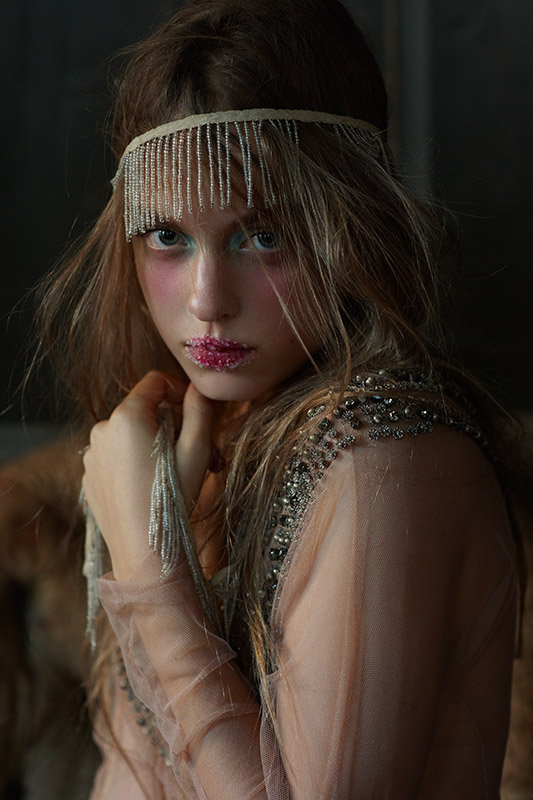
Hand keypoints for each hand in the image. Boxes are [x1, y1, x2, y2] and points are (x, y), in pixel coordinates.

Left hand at [81, 371, 214, 579]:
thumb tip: (198, 387)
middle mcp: (102, 429)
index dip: (179, 390)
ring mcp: (92, 455)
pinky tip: (152, 489)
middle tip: (201, 455)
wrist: (144, 551)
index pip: (154, 382)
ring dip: (154, 446)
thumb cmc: (173, 498)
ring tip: (178, 476)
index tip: (196, 410)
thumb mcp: (197, 450)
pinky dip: (135, 464)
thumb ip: (199, 410)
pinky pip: (115, 458)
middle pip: (144, 411)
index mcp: (128, 417)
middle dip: (172, 426)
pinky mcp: (89, 477)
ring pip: (130, 436)